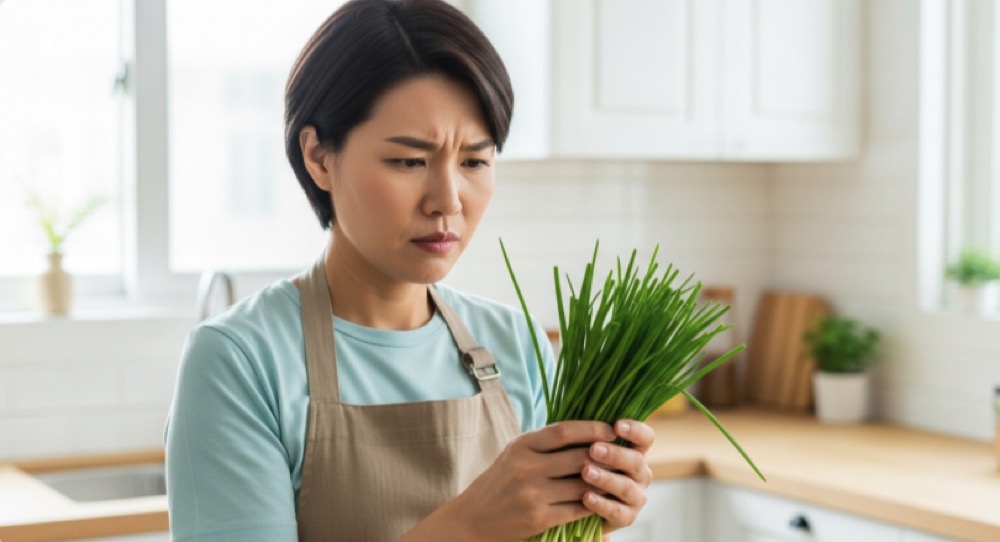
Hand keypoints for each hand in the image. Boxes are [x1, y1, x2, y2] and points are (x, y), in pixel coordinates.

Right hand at [421, 420, 618, 541]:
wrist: (472, 519)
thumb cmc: (499, 483)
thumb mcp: (514, 454)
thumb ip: (544, 443)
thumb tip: (586, 430)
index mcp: (521, 446)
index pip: (563, 431)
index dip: (591, 428)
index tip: (611, 429)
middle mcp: (525, 467)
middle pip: (577, 457)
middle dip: (604, 456)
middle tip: (623, 454)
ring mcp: (531, 494)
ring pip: (581, 484)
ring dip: (603, 482)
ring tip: (618, 476)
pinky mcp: (538, 518)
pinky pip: (576, 508)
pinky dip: (592, 504)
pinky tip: (601, 500)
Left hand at [579, 419, 654, 535]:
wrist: (576, 503)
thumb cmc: (582, 465)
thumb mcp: (586, 447)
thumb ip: (591, 434)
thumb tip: (581, 406)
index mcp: (635, 451)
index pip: (646, 437)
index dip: (635, 430)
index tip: (616, 425)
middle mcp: (641, 473)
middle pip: (636, 461)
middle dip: (615, 454)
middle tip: (593, 449)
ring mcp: (636, 496)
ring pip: (626, 486)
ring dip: (606, 478)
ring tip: (585, 472)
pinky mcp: (626, 517)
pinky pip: (617, 511)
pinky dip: (601, 504)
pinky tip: (585, 497)